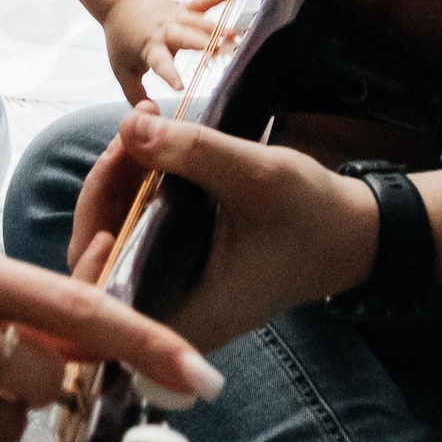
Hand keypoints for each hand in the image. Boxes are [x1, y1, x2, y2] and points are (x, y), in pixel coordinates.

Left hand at [68, 104, 377, 351]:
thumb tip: (128, 126)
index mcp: (187, 315)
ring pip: (115, 245)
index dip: (91, 246)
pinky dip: (135, 193)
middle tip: (128, 134)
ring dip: (119, 187)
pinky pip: (136, 236)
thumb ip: (194, 152)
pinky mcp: (178, 272)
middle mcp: (171, 315)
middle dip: (105, 194)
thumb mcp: (257, 175)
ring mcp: (172, 294)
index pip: (105, 299)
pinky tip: (147, 150)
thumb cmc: (312, 214)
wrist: (351, 234)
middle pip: (99, 265)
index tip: (111, 181)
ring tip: (138, 130)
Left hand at [101, 0, 227, 107]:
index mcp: (150, 49)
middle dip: (202, 43)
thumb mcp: (122, 72)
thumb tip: (149, 114)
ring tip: (234, 34)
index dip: (170, 74)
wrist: (119, 4)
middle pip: (184, 37)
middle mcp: (164, 31)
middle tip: (222, 50)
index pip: (160, 63)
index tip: (181, 87)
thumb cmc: (122, 42)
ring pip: (197, 21)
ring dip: (215, 27)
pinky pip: (201, 1)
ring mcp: (174, 17)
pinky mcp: (181, 7)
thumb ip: (135, 96)